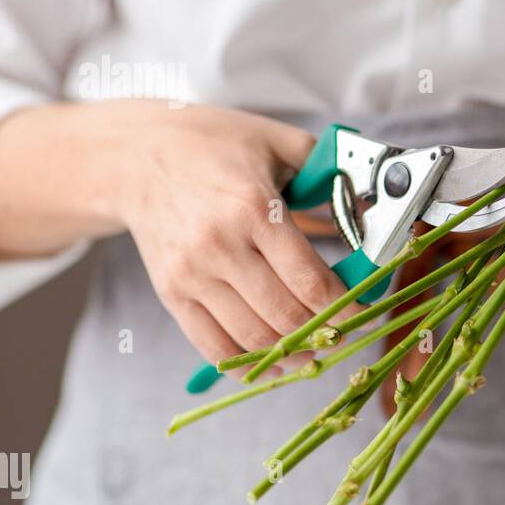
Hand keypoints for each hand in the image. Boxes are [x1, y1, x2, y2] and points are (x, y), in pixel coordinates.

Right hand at [117, 102, 359, 375]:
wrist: (134, 156)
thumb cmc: (212, 144)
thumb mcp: (276, 141)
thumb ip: (329, 171)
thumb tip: (370, 206)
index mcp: (253, 209)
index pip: (310, 280)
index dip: (347, 307)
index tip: (366, 313)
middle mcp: (220, 246)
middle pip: (286, 315)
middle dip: (325, 332)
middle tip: (346, 332)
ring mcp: (192, 274)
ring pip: (254, 337)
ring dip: (292, 354)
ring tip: (316, 351)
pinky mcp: (171, 293)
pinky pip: (212, 346)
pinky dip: (248, 363)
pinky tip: (273, 362)